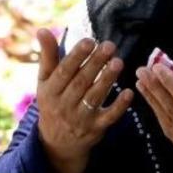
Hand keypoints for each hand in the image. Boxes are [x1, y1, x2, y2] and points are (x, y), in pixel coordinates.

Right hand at [34, 29, 132, 172]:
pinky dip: (119, 106)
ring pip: (94, 97)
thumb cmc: (53, 101)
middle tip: (109, 45)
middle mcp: (63, 105)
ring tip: (118, 62)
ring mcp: (80, 119)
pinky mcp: (96, 129)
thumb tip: (42, 29)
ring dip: (107, 80)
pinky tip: (129, 92)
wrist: (56, 142)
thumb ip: (47, 56)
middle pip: (81, 82)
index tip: (89, 41)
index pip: (64, 71)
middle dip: (95, 63)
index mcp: (50, 91)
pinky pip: (108, 117)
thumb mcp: (45, 81)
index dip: (76, 56)